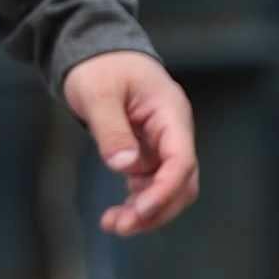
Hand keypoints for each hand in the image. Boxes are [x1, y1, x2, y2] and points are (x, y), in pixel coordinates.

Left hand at [62, 50, 199, 235]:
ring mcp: (162, 145)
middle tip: (122, 226)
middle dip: (157, 208)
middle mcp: (173, 133)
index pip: (181, 160)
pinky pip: (150, 185)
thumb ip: (111, 129)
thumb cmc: (99, 66)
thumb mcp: (98, 93)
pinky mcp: (148, 153)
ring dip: (146, 211)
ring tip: (114, 225)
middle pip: (182, 182)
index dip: (164, 189)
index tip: (140, 210)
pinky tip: (116, 214)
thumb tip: (124, 166)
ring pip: (167, 189)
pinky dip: (137, 202)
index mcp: (170, 114)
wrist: (96, 52)